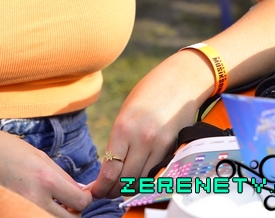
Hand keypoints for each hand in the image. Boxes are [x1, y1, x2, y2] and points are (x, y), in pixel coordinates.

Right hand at [0, 116, 91, 217]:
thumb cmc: (3, 147)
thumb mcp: (35, 155)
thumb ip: (60, 176)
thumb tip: (79, 193)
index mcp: (44, 176)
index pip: (80, 201)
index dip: (85, 200)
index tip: (82, 195)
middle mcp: (34, 197)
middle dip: (73, 213)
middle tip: (69, 205)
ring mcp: (19, 208)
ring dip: (56, 215)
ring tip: (51, 204)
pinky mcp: (6, 213)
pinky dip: (38, 215)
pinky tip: (35, 206)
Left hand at [90, 51, 214, 199]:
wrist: (180, 82)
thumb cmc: (148, 93)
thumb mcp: (126, 113)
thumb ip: (120, 139)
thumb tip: (110, 166)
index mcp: (124, 128)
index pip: (110, 170)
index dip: (101, 187)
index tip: (94, 192)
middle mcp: (141, 140)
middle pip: (124, 181)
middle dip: (112, 190)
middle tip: (105, 192)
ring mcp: (159, 147)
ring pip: (140, 181)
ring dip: (128, 187)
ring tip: (119, 187)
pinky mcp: (172, 150)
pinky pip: (154, 173)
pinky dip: (144, 178)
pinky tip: (137, 176)